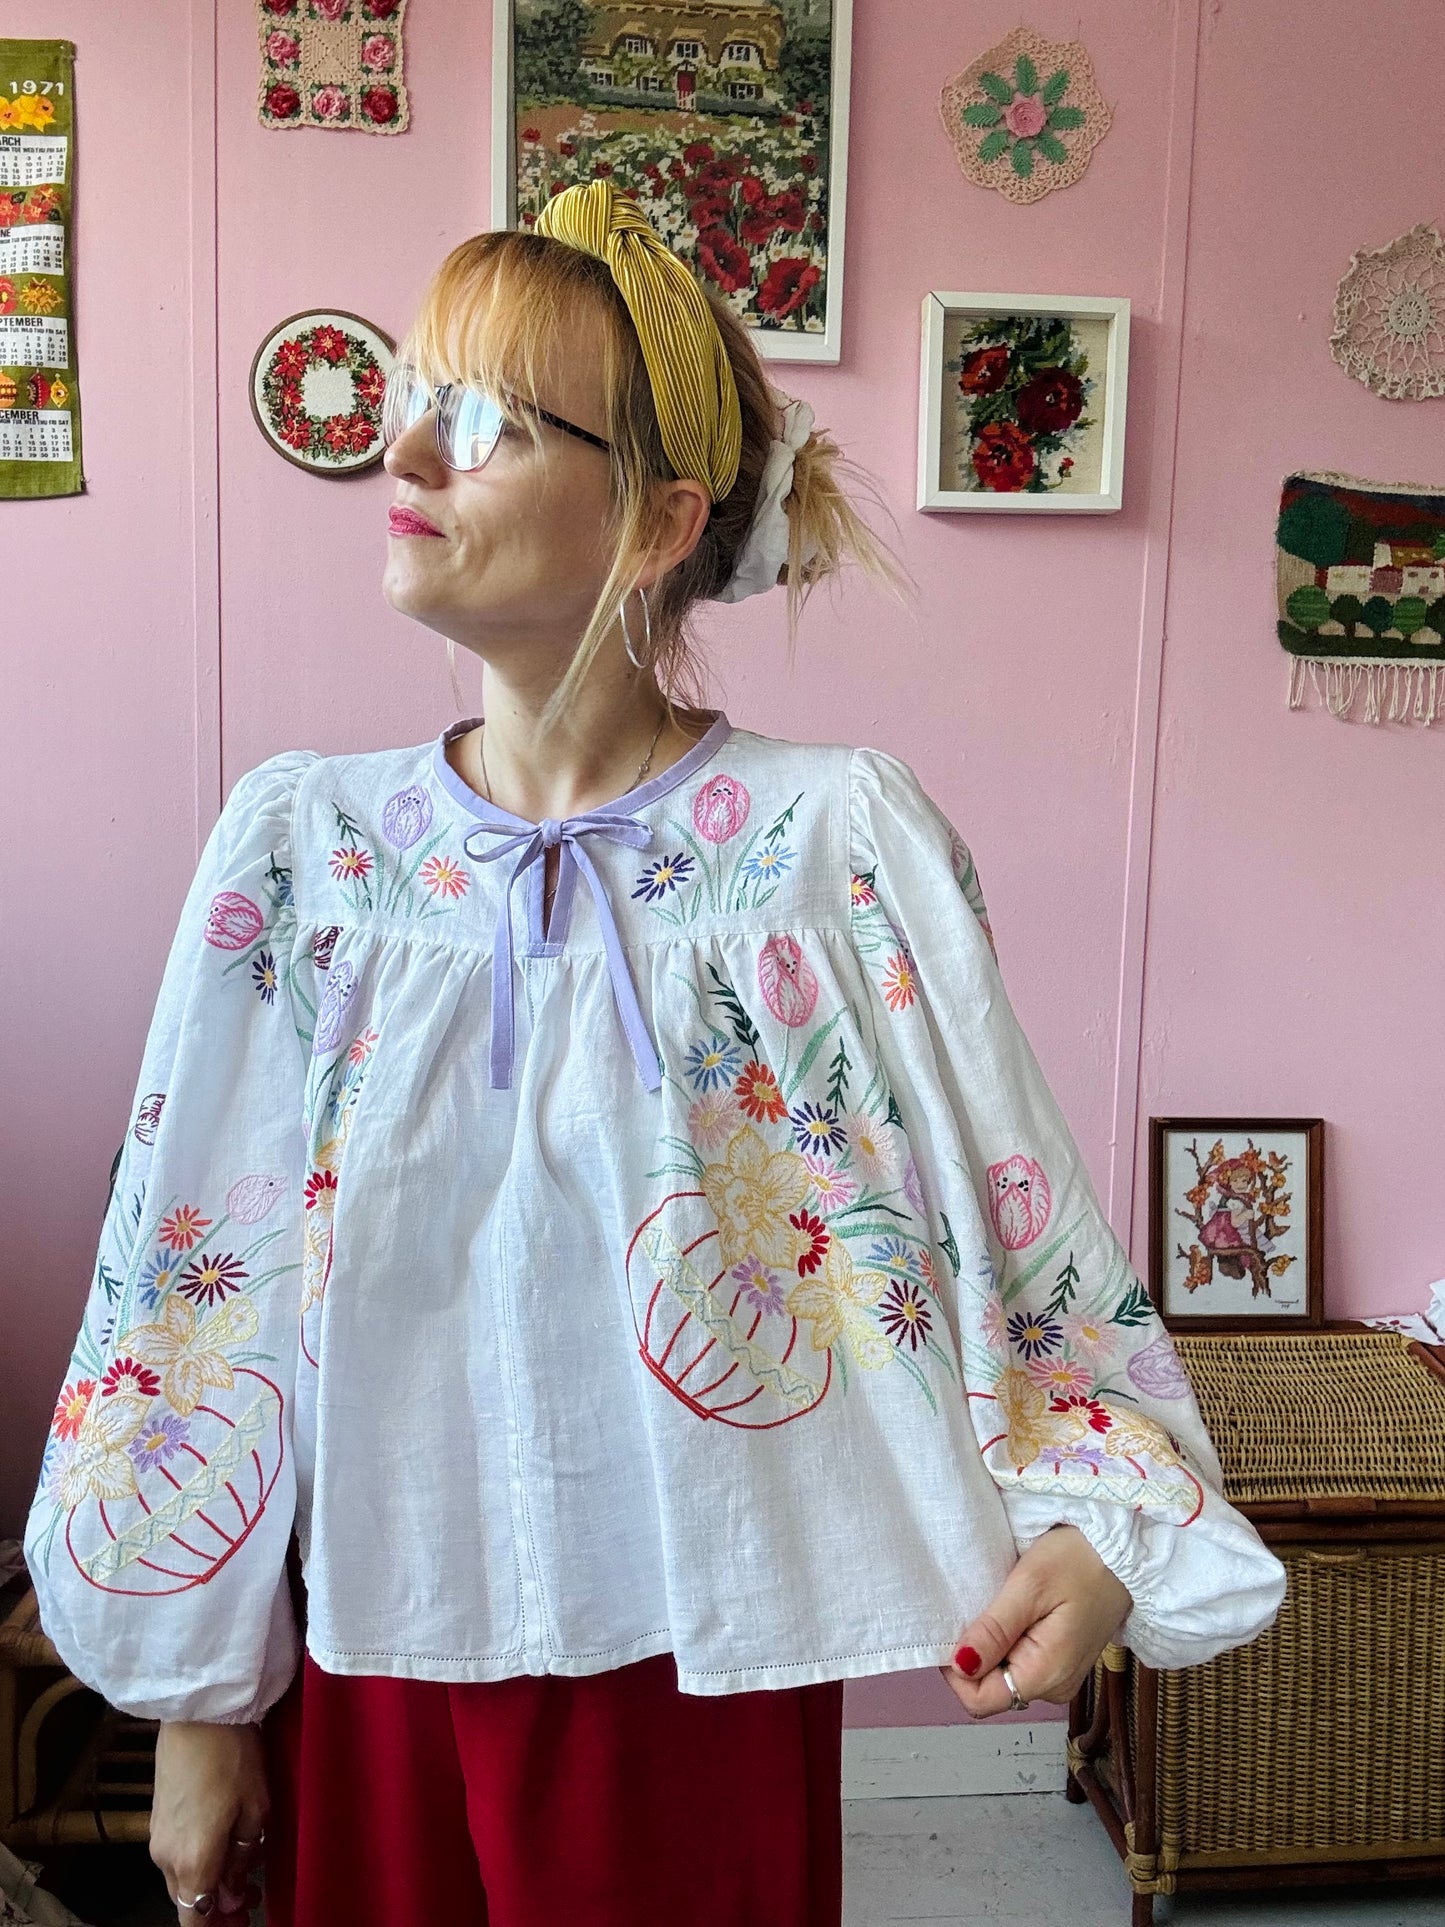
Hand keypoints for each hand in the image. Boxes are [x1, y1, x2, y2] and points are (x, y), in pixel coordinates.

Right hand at [151, 1720, 269, 1919]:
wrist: (197, 1712)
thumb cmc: (233, 1757)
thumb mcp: (254, 1810)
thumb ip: (243, 1859)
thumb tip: (234, 1892)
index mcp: (192, 1861)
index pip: (194, 1920)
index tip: (244, 1917)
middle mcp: (166, 1858)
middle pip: (186, 1902)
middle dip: (216, 1907)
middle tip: (251, 1897)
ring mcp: (157, 1837)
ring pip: (180, 1880)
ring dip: (206, 1884)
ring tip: (242, 1871)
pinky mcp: (156, 1818)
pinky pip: (174, 1857)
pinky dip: (196, 1862)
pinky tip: (220, 1846)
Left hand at [938, 1522, 1132, 1716]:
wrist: (1124, 1551)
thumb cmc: (1080, 1560)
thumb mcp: (1029, 1586)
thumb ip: (994, 1630)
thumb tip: (960, 1665)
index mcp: (1046, 1675)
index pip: (980, 1701)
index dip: (956, 1671)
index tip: (954, 1629)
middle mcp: (1055, 1687)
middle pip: (991, 1690)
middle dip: (975, 1656)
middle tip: (981, 1608)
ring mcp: (1061, 1676)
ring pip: (1004, 1677)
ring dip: (992, 1647)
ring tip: (1002, 1605)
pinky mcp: (1063, 1661)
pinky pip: (1022, 1663)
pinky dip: (1009, 1641)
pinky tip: (1016, 1611)